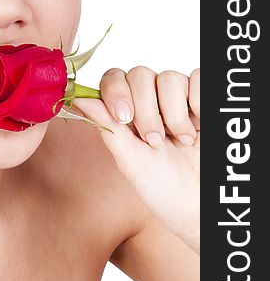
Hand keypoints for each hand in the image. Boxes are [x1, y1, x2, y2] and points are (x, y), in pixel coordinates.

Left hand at [71, 67, 199, 252]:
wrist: (201, 205)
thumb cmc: (163, 188)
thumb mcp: (130, 159)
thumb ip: (106, 125)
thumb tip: (76, 96)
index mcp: (128, 112)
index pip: (114, 78)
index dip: (116, 91)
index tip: (124, 118)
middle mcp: (152, 100)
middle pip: (139, 74)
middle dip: (145, 110)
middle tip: (155, 141)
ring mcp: (179, 97)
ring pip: (169, 78)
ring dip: (174, 113)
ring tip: (182, 140)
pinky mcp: (203, 97)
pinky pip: (197, 77)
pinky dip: (198, 101)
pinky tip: (199, 125)